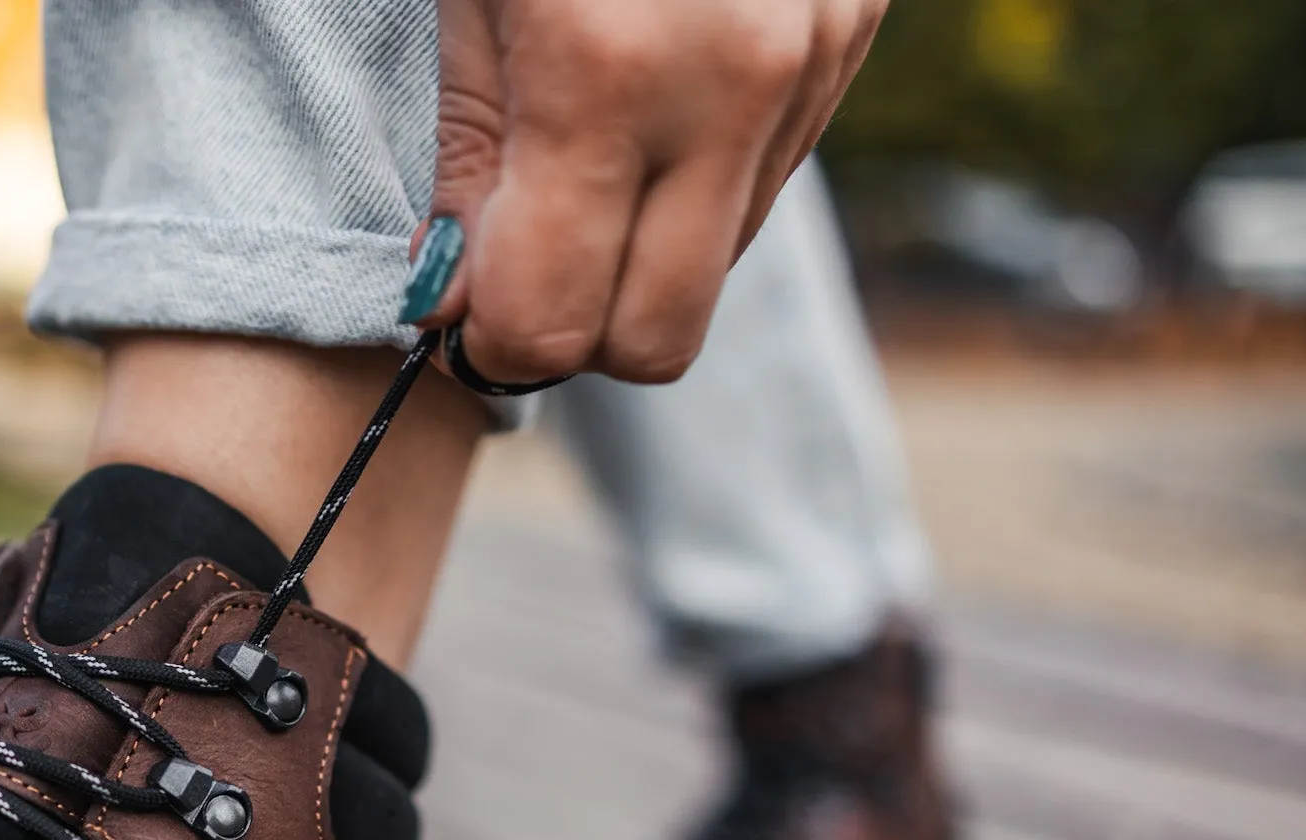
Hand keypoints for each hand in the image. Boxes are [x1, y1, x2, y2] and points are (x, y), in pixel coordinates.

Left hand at [400, 0, 885, 383]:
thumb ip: (469, 159)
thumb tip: (455, 306)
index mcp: (605, 70)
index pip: (552, 324)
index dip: (488, 342)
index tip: (452, 307)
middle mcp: (733, 82)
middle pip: (658, 339)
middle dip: (576, 329)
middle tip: (517, 255)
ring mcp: (813, 55)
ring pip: (720, 265)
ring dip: (643, 249)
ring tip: (586, 145)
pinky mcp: (853, 27)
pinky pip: (767, 175)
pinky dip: (700, 171)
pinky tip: (658, 89)